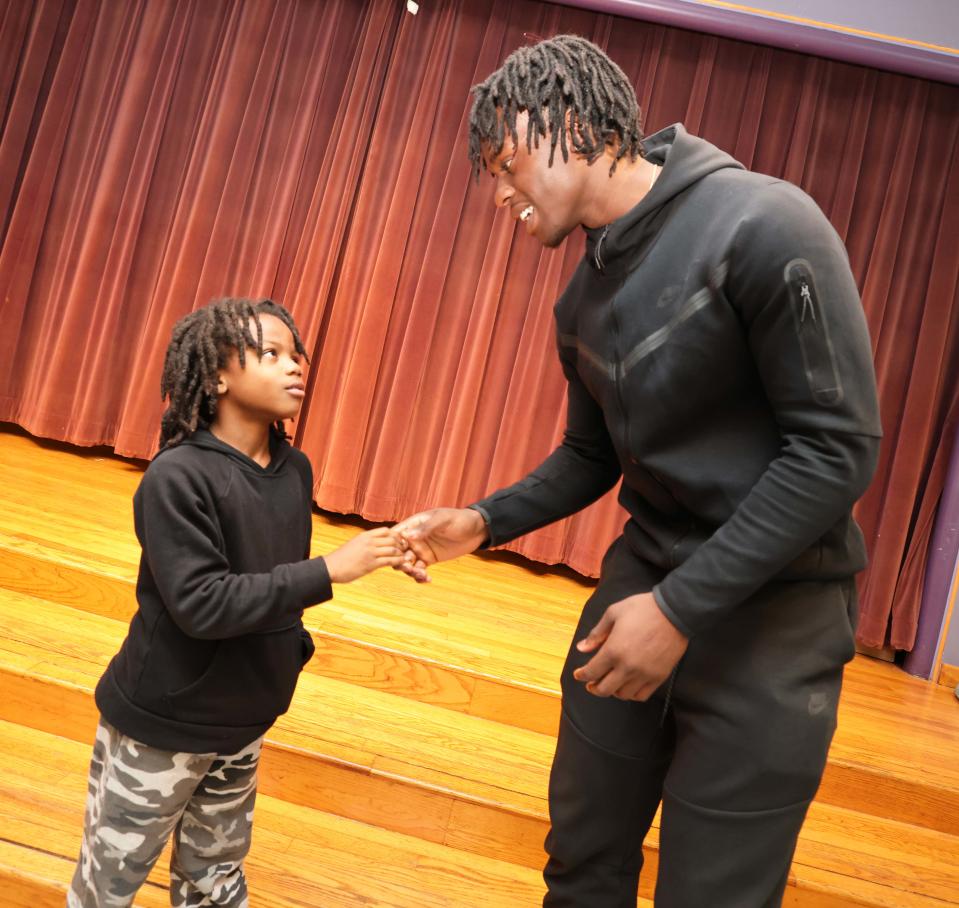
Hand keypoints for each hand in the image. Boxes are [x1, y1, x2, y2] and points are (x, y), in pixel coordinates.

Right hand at [324, 527, 408, 583]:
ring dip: (400, 553)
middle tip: (405, 549)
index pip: (386, 530)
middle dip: (401, 544)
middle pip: (392, 538)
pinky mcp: (371, 564)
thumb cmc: (342, 558)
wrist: (331, 567)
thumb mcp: (355, 544)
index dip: (395, 535)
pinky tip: (401, 563)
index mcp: (365, 535)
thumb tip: (376, 543)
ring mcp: (370, 552)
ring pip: (393, 549)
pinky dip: (398, 561)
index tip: (399, 541)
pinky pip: (389, 561)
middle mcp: (369, 541)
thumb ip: (366, 542)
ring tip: (404, 557)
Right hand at [392, 508, 488, 582]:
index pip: (395, 535)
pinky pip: (419, 570)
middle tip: (409, 568)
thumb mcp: (443, 520)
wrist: (476, 530)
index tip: (398, 553)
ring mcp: (421, 549)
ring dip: (410, 571)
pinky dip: (420, 576)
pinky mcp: (429, 559)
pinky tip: (427, 579)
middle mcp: (414, 538)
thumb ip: (426, 528)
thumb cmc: (459, 519)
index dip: (391, 545)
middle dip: (399, 561)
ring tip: (421, 574)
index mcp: (414, 525)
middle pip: (398, 551)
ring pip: (407, 563)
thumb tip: (407, 535)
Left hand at [573, 592, 687, 700]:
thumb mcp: (614, 613)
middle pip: (604, 690)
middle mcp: (628, 667)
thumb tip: (582, 648)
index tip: (578, 674)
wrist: (674, 611)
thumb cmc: (643, 608)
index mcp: (613, 650)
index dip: (581, 675)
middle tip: (591, 683)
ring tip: (611, 682)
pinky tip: (628, 686)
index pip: (591, 672)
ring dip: (612, 691)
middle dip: (594, 688)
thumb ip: (597, 633)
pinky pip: (641, 695)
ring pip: (623, 695)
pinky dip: (631, 694)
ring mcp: (644, 674)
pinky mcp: (659, 677)